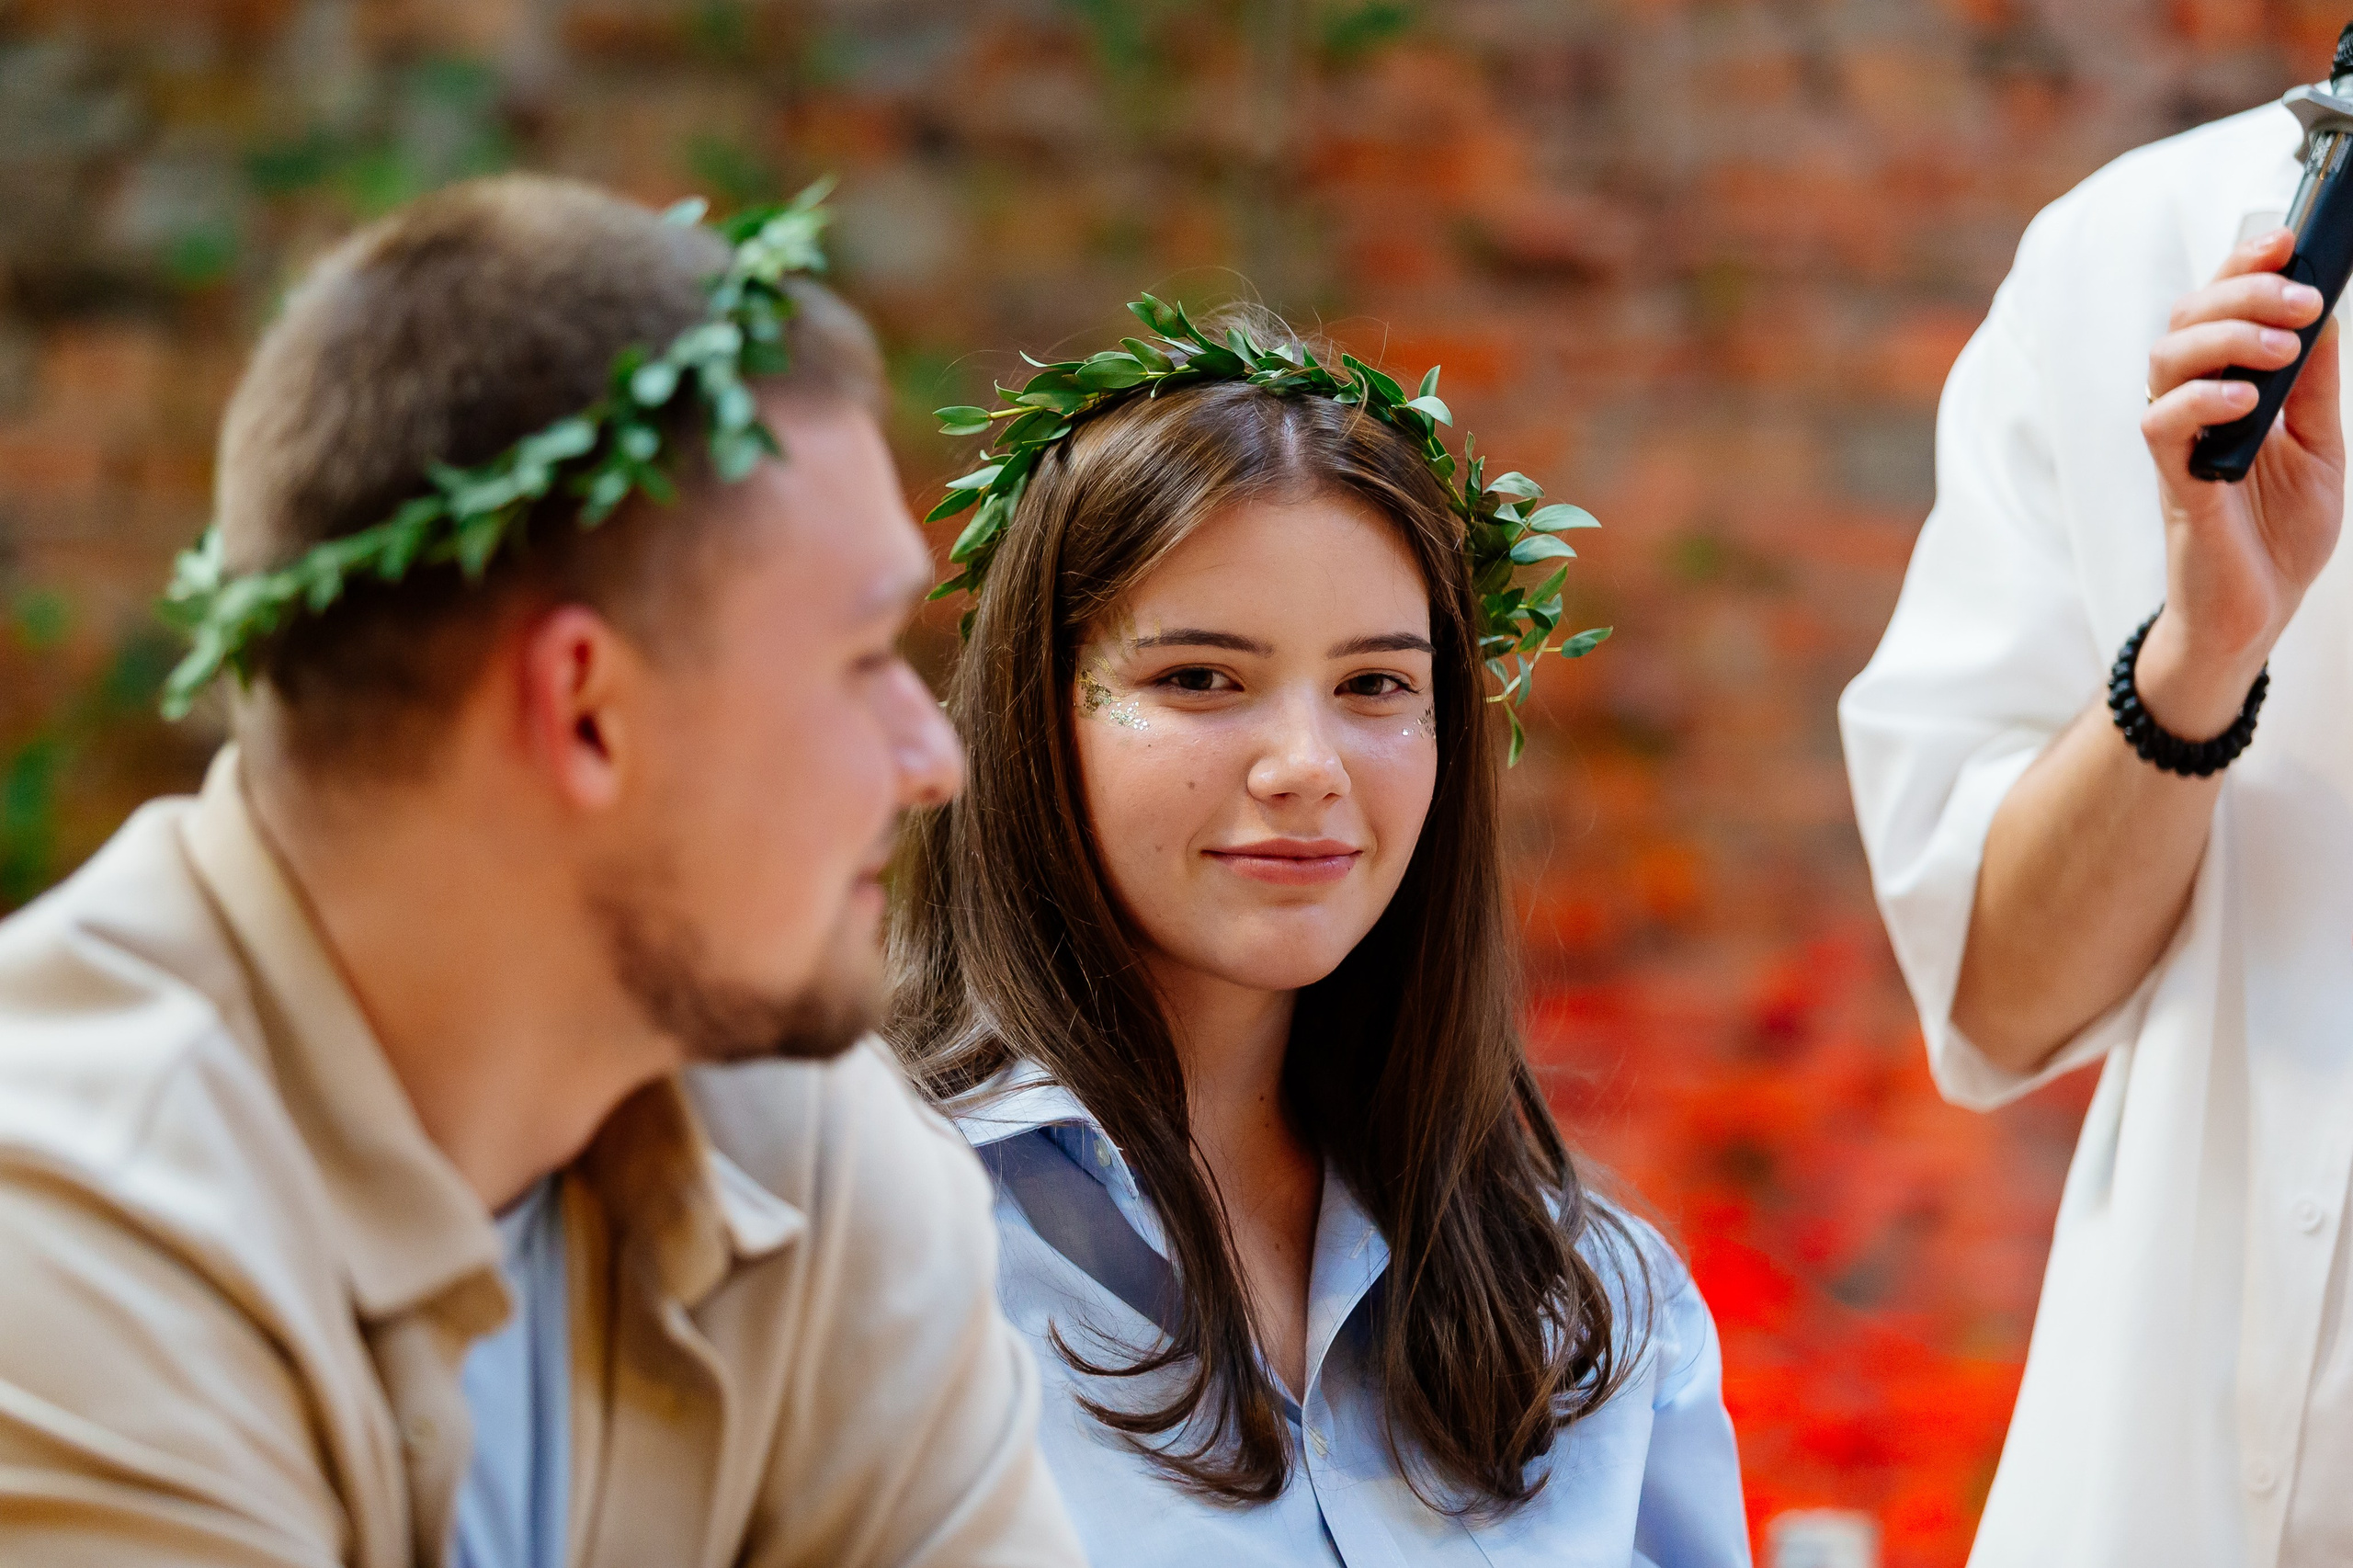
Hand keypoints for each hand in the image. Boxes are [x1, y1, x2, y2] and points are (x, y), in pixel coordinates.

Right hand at [2139, 226, 2344, 736]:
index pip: (2222, 309)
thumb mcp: (2321, 448)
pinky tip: (2243, 403)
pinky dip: (2199, 401)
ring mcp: (2180, 443)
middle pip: (2188, 319)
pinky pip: (2160, 425)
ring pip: (2165, 359)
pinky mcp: (2173, 481)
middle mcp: (2196, 408)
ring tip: (2279, 351)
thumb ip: (2315, 388)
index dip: (2245, 265)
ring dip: (2224, 338)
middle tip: (2300, 303)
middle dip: (2243, 293)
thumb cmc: (2279, 536)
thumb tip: (2324, 319)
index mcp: (2230, 390)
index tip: (2288, 239)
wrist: (2257, 613)